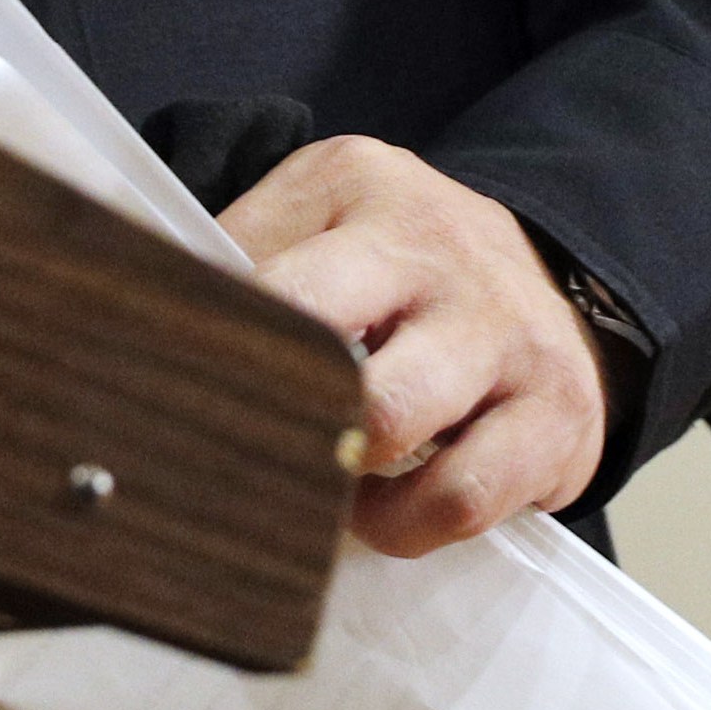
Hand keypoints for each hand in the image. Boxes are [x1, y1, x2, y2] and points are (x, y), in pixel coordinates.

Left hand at [221, 136, 609, 554]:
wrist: (552, 275)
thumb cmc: (399, 258)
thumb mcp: (320, 216)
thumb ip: (248, 253)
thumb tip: (154, 313)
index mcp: (357, 186)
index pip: (268, 274)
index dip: (223, 349)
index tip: (182, 394)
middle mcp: (434, 249)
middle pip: (326, 340)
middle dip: (284, 410)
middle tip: (256, 443)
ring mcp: (502, 330)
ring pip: (393, 421)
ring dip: (341, 477)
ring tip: (324, 478)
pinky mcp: (556, 414)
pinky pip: (464, 497)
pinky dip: (408, 523)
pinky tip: (387, 510)